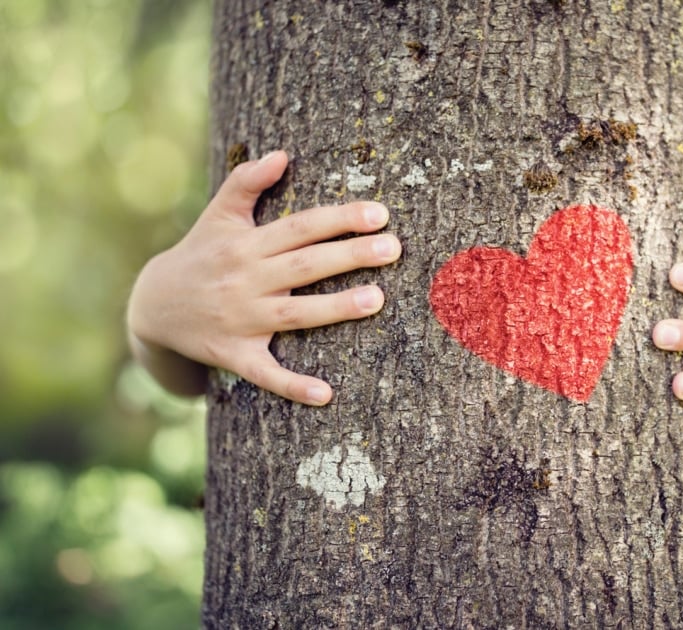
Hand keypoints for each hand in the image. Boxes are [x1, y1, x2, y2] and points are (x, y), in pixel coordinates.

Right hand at [126, 150, 401, 405]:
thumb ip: (246, 183)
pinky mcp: (233, 355)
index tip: (380, 214)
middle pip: (305, 266)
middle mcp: (245, 280)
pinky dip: (293, 385)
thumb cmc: (200, 254)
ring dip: (335, 309)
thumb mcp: (217, 216)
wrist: (151, 308)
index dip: (339, 219)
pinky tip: (326, 394)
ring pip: (294, 315)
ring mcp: (240, 320)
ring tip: (377, 300)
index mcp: (246, 244)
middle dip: (350, 256)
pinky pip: (266, 373)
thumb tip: (281, 154)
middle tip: (393, 248)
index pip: (300, 228)